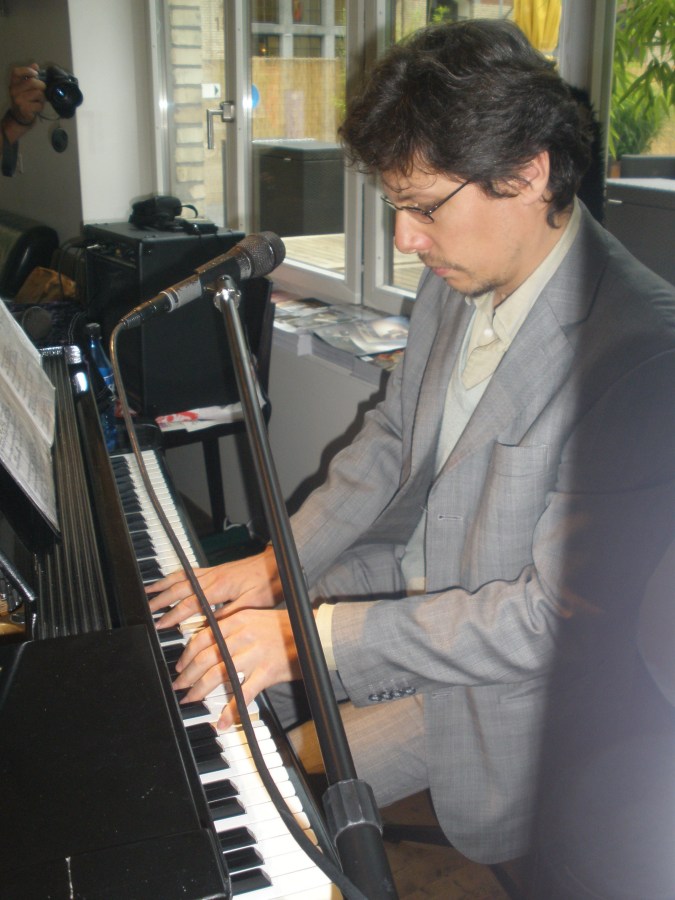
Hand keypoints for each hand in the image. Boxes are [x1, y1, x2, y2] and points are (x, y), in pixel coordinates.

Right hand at [8, 64, 44, 128]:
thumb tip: (35, 65)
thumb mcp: (25, 86)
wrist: (19, 116)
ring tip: (38, 100)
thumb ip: (29, 76)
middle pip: (32, 82)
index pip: (16, 72)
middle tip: (42, 89)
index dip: (27, 70)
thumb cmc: (25, 99)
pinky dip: (40, 106)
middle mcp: (13, 90)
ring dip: (42, 98)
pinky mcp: (24, 109)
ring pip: (38, 94)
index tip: (36, 73)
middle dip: (41, 85)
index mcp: (13, 82)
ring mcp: (18, 100)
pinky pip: (39, 105)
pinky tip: (36, 107)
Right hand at [147, 544, 282, 628]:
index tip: (162, 624)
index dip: (174, 614)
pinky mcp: (216, 570)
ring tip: (149, 591)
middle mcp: (213, 577)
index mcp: (220, 587)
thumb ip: (230, 614)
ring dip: (164, 584)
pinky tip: (169, 580)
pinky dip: (176, 576)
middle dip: (162, 599)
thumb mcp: (252, 603)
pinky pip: (190, 572)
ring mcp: (213, 572)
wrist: (277, 564)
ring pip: (182, 577)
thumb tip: (211, 625)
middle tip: (147, 609)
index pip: (191, 603)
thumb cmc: (268, 583)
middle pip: (180, 588)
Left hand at [173, 607, 301, 729]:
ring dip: (201, 690)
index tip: (180, 666)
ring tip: (192, 700)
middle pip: (206, 657)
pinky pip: (243, 694)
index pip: (203, 637)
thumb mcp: (255, 619)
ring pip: (218, 675)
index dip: (187, 655)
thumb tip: (210, 642)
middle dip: (188, 675)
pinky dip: (231, 710)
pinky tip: (222, 722)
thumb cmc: (287, 628)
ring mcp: (254, 654)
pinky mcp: (266, 672)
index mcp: (238, 621)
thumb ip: (233, 628)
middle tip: (180, 687)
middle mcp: (243, 635)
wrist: (314, 634)